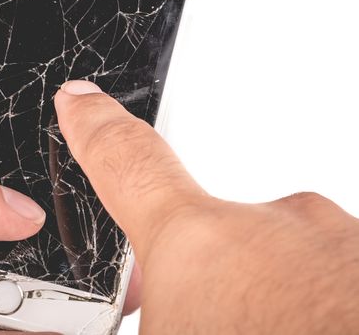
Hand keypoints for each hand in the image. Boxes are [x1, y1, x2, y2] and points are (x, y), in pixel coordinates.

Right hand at [55, 80, 358, 334]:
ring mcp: (338, 244)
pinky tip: (307, 324)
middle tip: (214, 322)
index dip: (95, 127)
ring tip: (264, 327)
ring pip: (273, 264)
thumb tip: (136, 295)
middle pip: (209, 236)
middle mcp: (273, 228)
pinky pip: (326, 279)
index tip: (80, 101)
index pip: (127, 163)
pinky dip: (312, 308)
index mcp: (197, 248)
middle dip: (202, 279)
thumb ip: (134, 309)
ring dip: (265, 304)